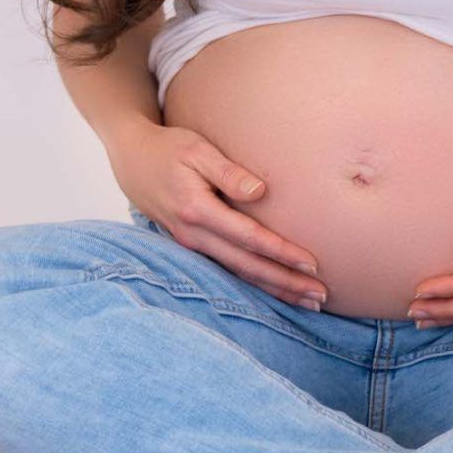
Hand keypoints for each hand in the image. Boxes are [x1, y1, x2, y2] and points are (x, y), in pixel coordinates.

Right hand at [110, 119, 325, 305]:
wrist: (133, 162)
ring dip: (274, 290)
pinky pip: (228, 270)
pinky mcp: (193, 247)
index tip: (312, 264)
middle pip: (247, 266)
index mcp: (197, 210)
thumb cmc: (169, 149)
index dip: (281, 252)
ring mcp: (191, 245)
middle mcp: (193, 235)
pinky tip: (277, 291)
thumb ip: (228, 171)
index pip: (248, 237)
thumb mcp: (197, 149)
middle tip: (320, 296)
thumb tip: (260, 192)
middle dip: (286, 283)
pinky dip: (255, 283)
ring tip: (308, 302)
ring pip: (238, 274)